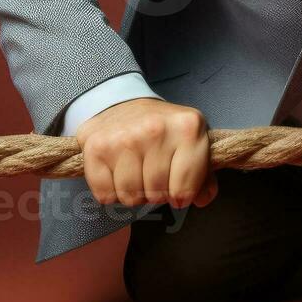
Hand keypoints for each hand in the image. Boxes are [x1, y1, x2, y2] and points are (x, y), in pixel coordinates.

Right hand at [75, 98, 215, 208]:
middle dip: (157, 194)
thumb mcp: (192, 140)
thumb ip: (205, 173)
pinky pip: (105, 194)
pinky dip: (110, 192)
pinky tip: (117, 173)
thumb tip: (201, 199)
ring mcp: (124, 138)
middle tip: (154, 176)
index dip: (182, 196)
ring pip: (130, 197)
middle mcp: (155, 130)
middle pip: (157, 194)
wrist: (121, 102)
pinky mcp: (96, 148)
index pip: (185, 188)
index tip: (177, 188)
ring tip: (136, 173)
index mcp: (188, 127)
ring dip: (133, 194)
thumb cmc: (162, 128)